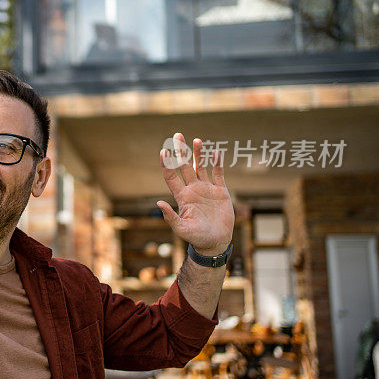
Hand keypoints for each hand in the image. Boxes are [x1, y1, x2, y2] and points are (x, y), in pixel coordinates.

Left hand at [157, 132, 233, 255]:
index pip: (171, 176)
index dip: (167, 164)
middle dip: (181, 151)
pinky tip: (215, 152)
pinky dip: (217, 163)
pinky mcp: (220, 191)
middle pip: (184, 166)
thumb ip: (170, 217)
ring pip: (201, 167)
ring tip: (197, 140)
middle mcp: (193, 189)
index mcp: (182, 196)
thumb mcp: (181, 229)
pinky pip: (218, 174)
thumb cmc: (196, 238)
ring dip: (198, 154)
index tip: (164, 151)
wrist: (215, 242)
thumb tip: (158, 204)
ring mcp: (206, 189)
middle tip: (177, 135)